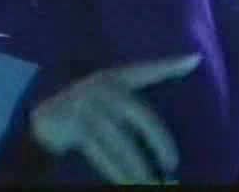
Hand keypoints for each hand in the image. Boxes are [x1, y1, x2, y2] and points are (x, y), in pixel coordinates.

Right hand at [29, 54, 201, 183]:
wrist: (44, 120)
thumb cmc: (87, 108)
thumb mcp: (112, 92)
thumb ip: (145, 85)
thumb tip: (191, 67)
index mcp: (113, 77)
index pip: (145, 70)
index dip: (168, 65)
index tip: (195, 59)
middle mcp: (102, 88)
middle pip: (143, 116)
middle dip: (161, 142)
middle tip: (171, 164)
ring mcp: (88, 107)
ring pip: (124, 143)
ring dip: (139, 167)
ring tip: (153, 183)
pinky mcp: (77, 127)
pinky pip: (104, 154)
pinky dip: (118, 171)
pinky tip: (129, 182)